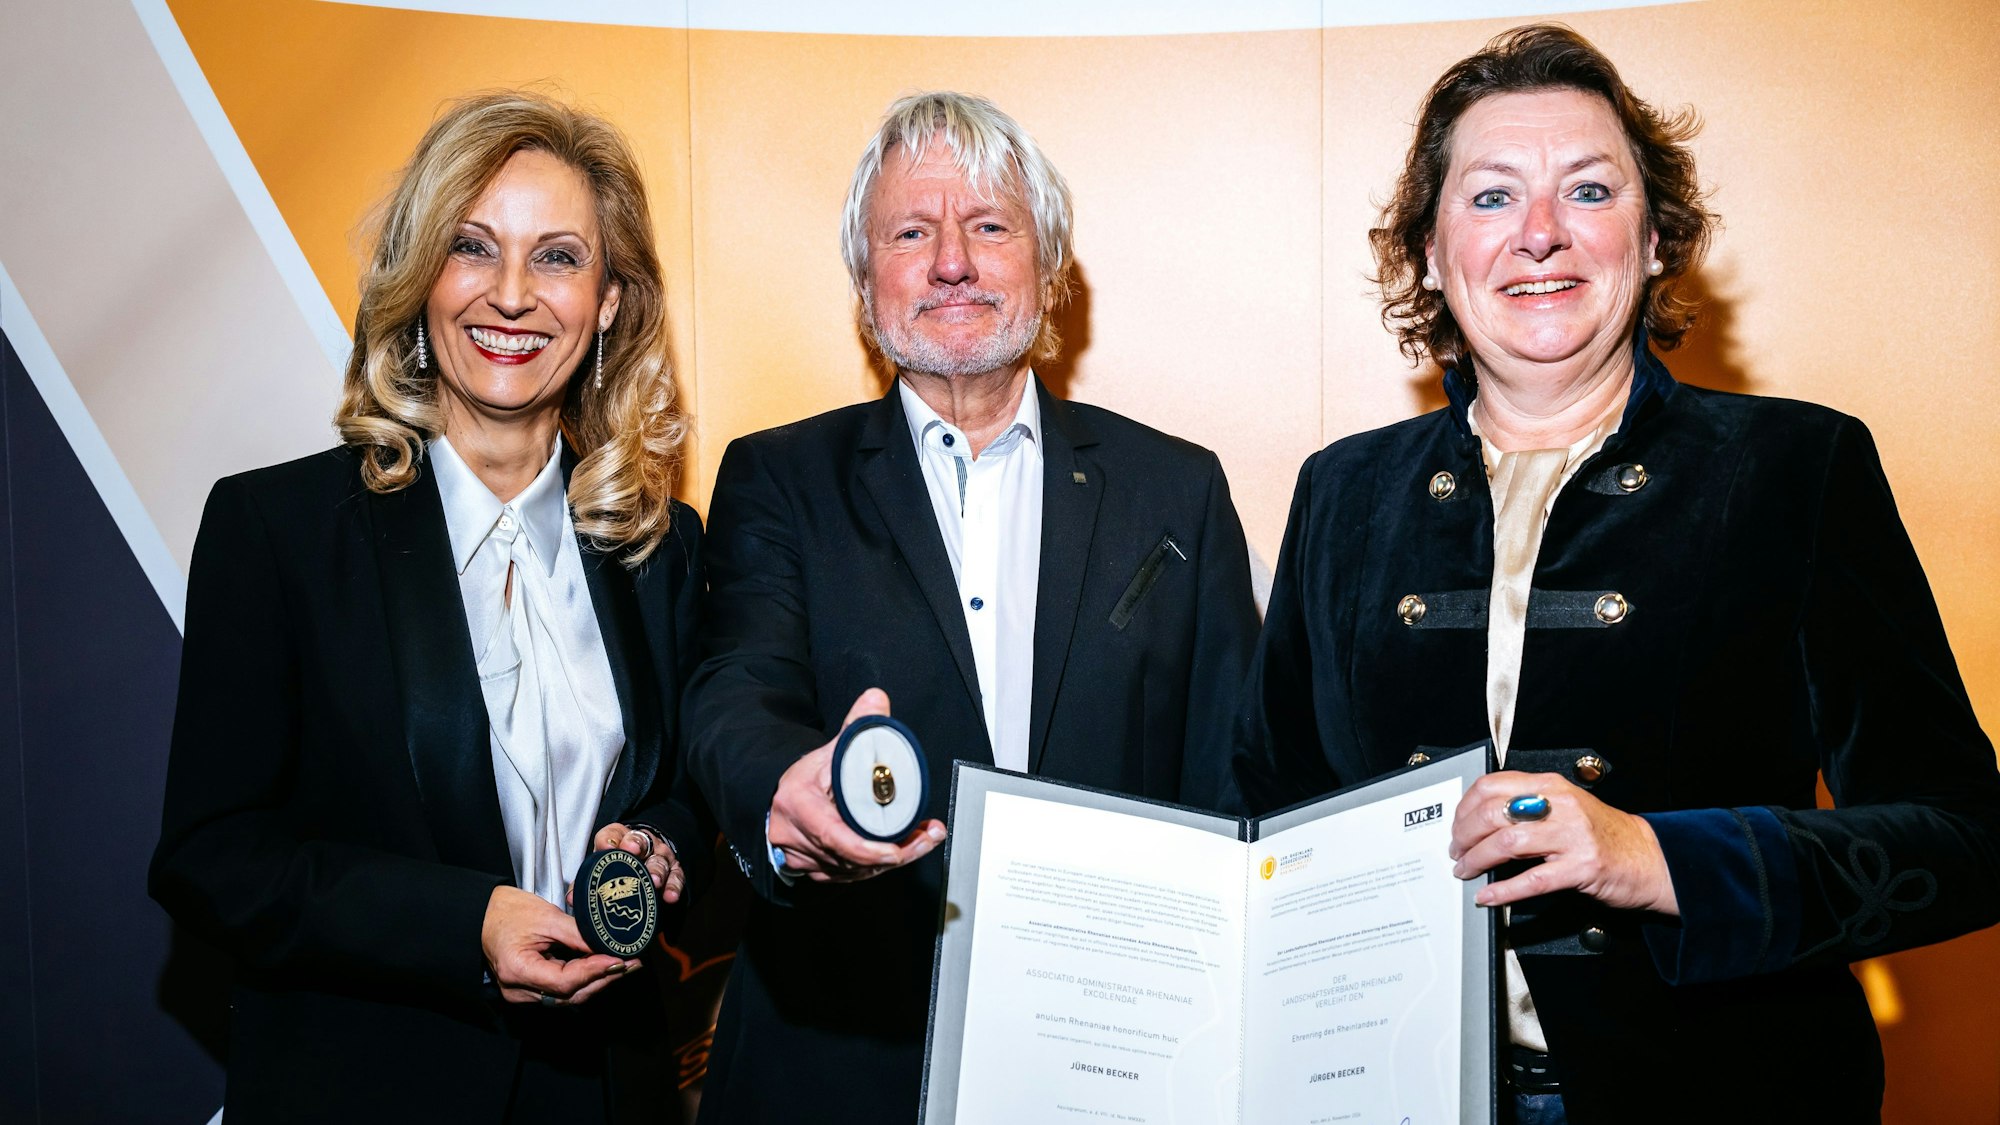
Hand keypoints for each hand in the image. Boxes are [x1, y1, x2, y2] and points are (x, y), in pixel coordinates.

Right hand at [482, 885, 639, 1005]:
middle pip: (570, 995)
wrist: (482, 914)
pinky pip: (560, 991)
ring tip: (623, 965)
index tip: (620, 959)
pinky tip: (601, 969)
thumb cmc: (506, 911)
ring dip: (597, 981)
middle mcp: (518, 990)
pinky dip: (582, 980)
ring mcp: (522, 993)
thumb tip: (608, 945)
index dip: (596, 972)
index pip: (566, 982)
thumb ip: (578, 934)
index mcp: (518, 970)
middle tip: (632, 963)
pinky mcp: (529, 989)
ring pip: (568, 997)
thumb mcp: (546, 917)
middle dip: (604, 979)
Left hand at [589, 821, 683, 903]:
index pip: (613, 834)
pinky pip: (676, 877)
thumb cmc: (619, 866)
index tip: (605, 846)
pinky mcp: (674, 869)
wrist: (646, 860)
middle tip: (632, 851)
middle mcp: (642, 843)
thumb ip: (586, 882)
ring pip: (659, 859)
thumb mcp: (601, 868)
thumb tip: (573, 898)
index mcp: (619, 839)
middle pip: (639, 840)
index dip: (609, 840)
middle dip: (635, 845)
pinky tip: (670, 896)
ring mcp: (659, 856)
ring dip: (656, 870)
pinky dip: (674, 887)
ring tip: (654, 881)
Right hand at [767, 688, 946, 882]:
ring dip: (892, 859)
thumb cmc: (804, 779)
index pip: (834, 836)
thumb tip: (877, 698)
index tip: (896, 851)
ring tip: (923, 839)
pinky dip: (877, 868)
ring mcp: (803, 859)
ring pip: (854, 871)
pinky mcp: (814, 871)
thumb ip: (857, 725)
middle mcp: (796, 837)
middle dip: (897, 851)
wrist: (777, 801)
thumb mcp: (830, 750)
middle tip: (928, 836)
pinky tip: (901, 852)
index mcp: (799, 805)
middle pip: (852, 858)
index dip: (867, 850)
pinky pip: (850, 876)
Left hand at [1448, 771, 1678, 915]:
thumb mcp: (1563, 807)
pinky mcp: (1582, 868)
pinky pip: (1533, 880)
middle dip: (1465, 835)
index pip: (1492, 786)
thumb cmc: (1602, 834)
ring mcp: (1572, 836)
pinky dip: (1504, 890)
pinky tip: (1488, 895)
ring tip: (1466, 870)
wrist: (1650, 857)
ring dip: (1478, 860)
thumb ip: (1526, 806)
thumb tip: (1479, 819)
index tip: (1456, 825)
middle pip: (1493, 813)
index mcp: (1550, 786)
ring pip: (1507, 842)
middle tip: (1457, 851)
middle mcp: (1560, 805)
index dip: (1465, 807)